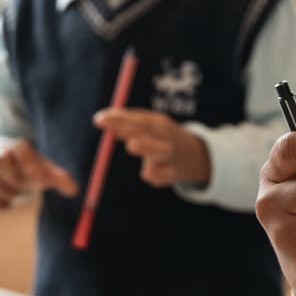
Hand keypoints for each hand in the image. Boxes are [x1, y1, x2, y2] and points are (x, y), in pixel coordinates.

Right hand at [0, 140, 79, 209]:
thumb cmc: (28, 166)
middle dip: (18, 180)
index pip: (20, 148)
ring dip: (10, 193)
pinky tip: (7, 205)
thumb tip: (74, 190)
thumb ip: (59, 178)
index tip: (42, 177)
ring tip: (19, 192)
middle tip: (31, 188)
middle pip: (1, 164)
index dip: (30, 161)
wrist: (3, 162)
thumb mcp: (44, 169)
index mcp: (18, 147)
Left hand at [92, 109, 211, 188]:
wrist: (196, 156)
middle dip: (130, 122)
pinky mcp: (173, 175)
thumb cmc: (163, 137)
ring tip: (131, 145)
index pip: (137, 117)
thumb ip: (127, 122)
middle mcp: (165, 137)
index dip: (119, 118)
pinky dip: (153, 176)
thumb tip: (100, 119)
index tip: (99, 119)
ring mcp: (171, 156)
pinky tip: (148, 173)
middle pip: (150, 132)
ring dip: (146, 147)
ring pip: (159, 152)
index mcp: (158, 123)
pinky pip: (160, 177)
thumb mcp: (151, 125)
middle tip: (116, 126)